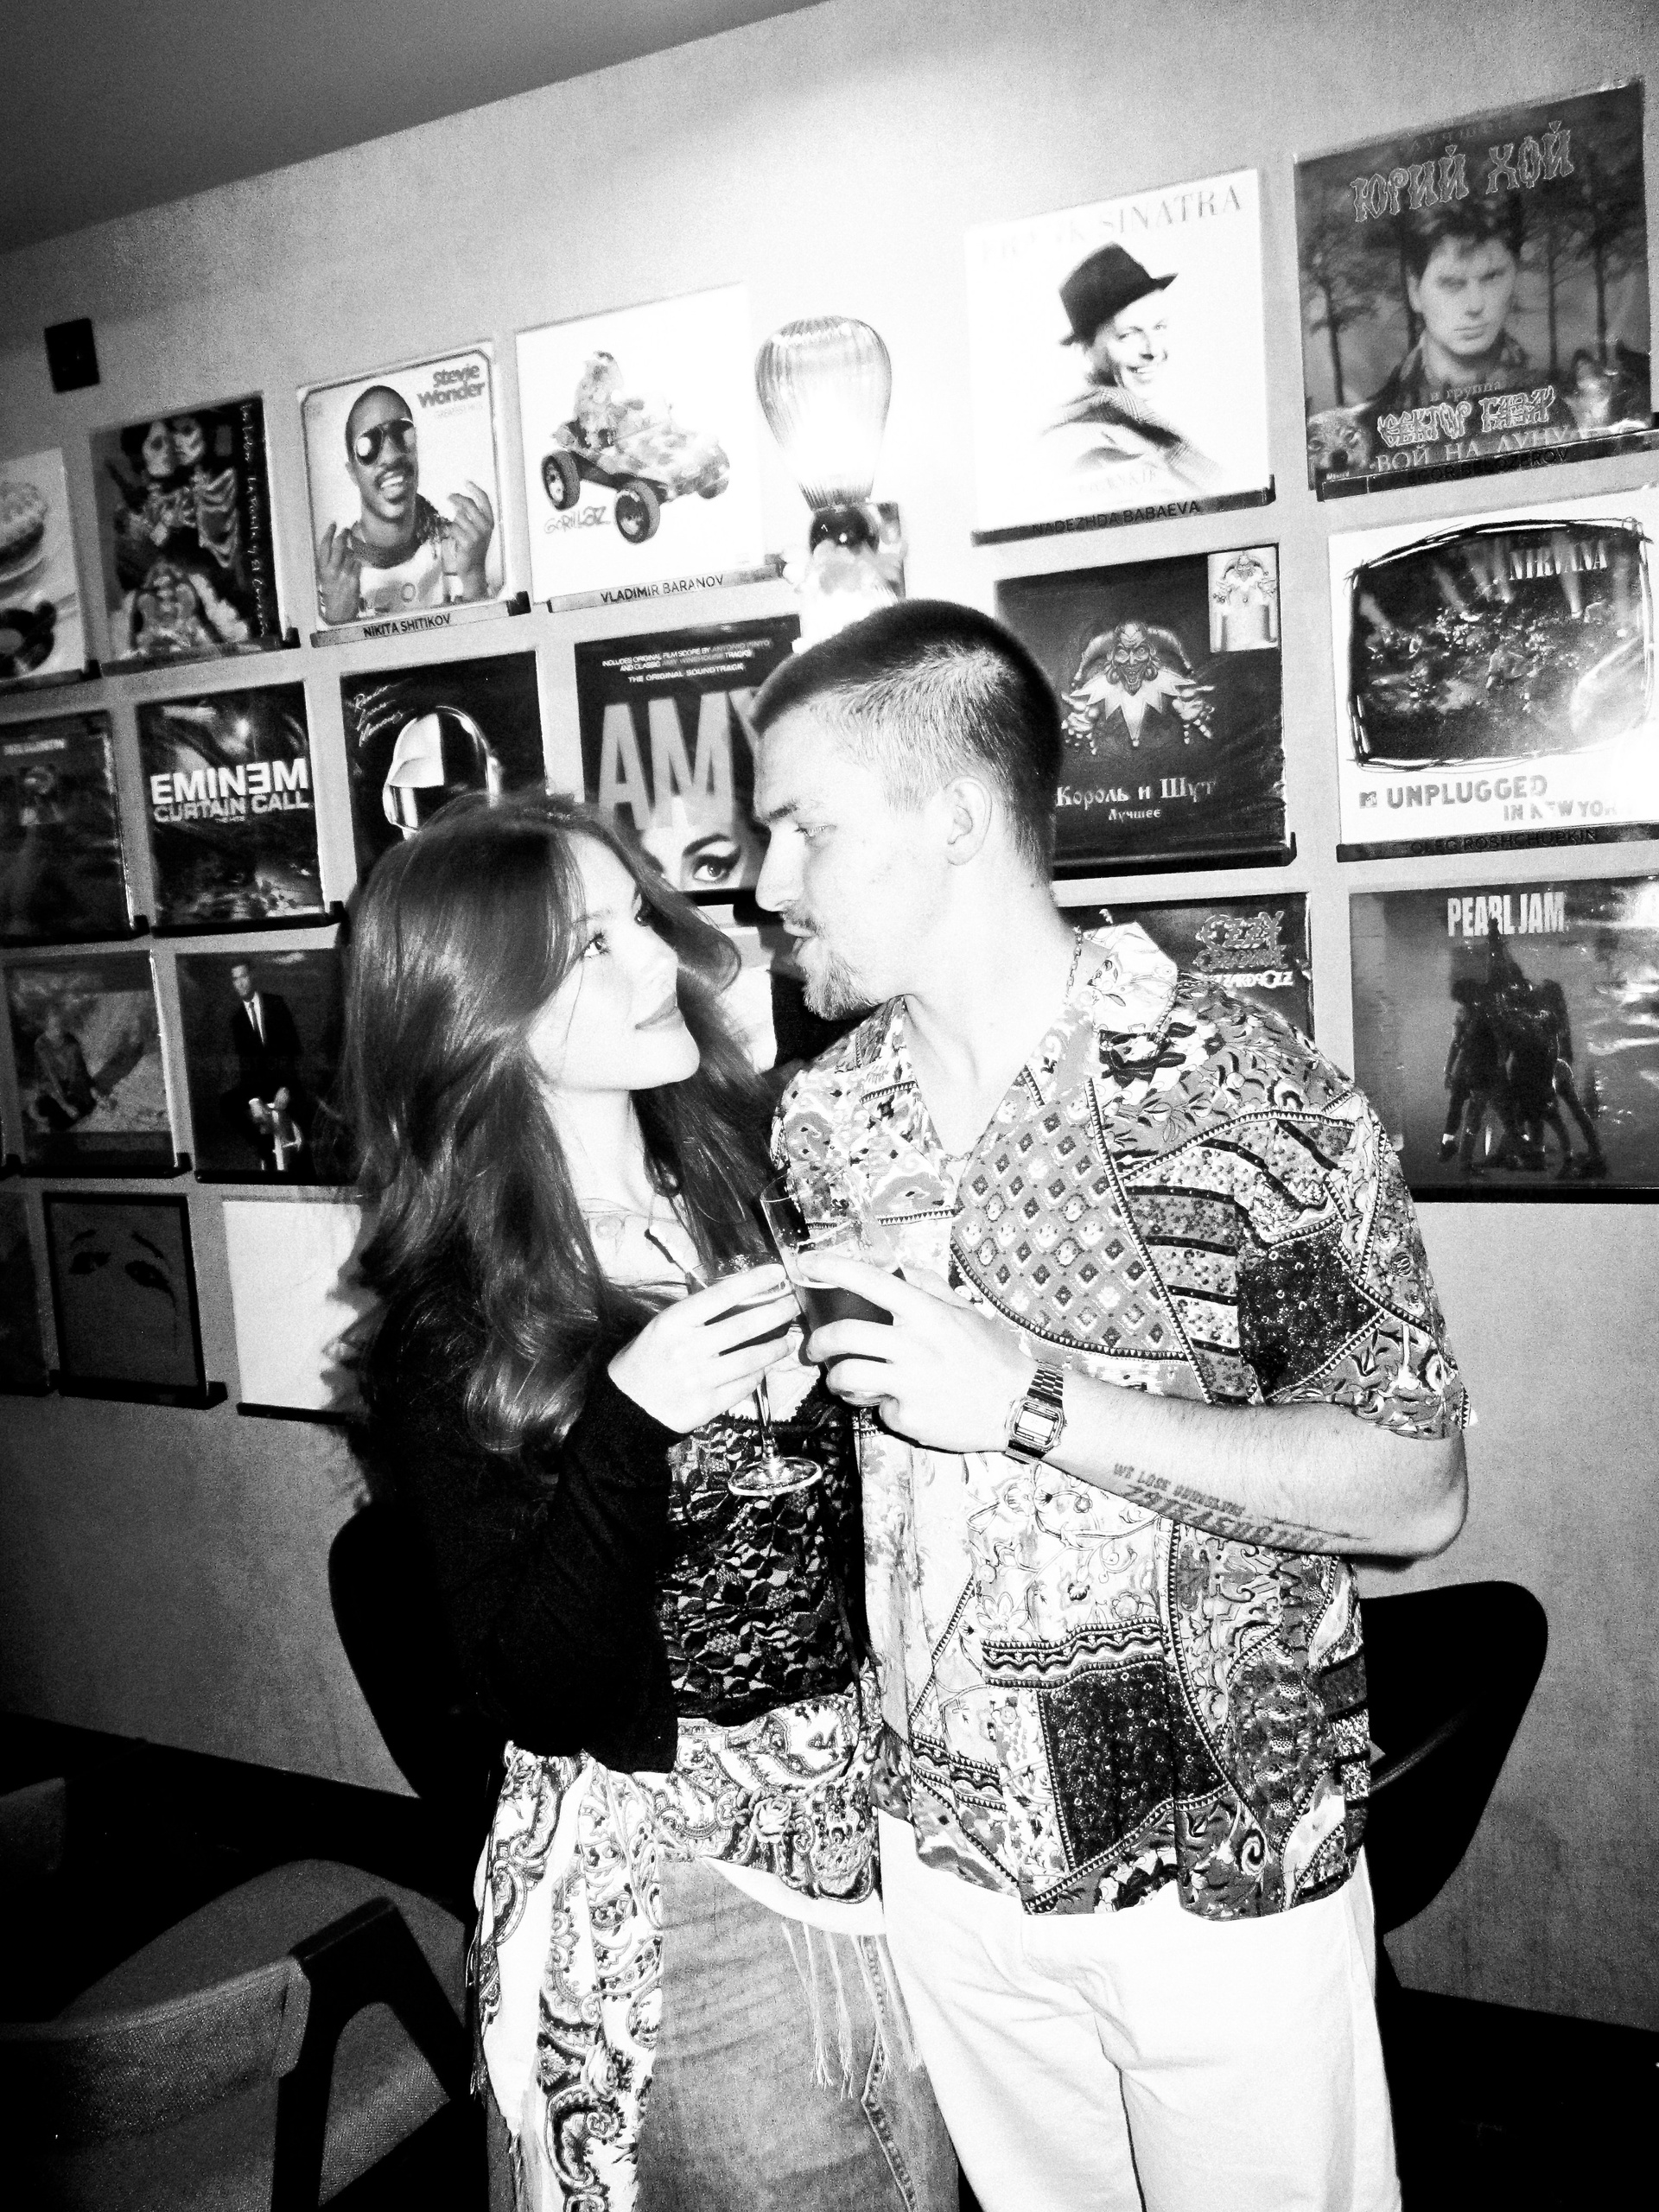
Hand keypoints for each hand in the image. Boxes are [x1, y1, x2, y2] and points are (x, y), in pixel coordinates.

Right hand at [315, 523, 361, 623]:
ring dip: (353, 549)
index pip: (324, 546)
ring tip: (354, 548)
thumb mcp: (326, 578)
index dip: (329, 533)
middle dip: (343, 535)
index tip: (333, 524)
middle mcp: (332, 570)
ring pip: (350, 554)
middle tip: (347, 530)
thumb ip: (331, 563)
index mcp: (322, 569)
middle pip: (338, 546)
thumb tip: (341, 548)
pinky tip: (359, 562)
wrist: (338, 612)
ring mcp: (343, 574)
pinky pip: (358, 564)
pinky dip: (359, 561)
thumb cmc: (332, 594)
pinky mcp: (354, 580)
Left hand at [448, 481, 494, 597]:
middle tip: (449, 496)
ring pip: (459, 517)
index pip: (485, 500)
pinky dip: (449, 532)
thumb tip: (457, 500)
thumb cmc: (473, 548)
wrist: (473, 569)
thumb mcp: (477, 530)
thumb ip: (471, 515)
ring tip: (456, 531)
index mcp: (490, 522)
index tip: (467, 482)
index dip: (475, 489)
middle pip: (469, 504)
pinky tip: (453, 538)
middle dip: (457, 498)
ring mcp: (477, 535)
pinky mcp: (467, 543)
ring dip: (454, 522)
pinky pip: (453, 529)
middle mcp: (485, 527)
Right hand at [608, 1264, 798, 1434]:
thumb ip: (695, 1313)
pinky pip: (745, 1386)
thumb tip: (738, 1295)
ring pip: (752, 1359)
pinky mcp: (709, 1405)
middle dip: (776, 1311)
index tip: (776, 1272)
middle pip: (744, 1326)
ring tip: (788, 1338)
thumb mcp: (661, 1327)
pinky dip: (759, 1373)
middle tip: (794, 1303)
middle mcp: (688, 1349)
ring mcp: (699, 1379)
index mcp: (673, 1323)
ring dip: (776, 1347)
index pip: (721, 1295)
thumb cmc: (645, 1359)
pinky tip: (765, 1365)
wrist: (626, 1407)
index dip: (753, 1281)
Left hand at [803, 1255, 1033, 1451]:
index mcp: (928, 1313)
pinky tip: (899, 1404)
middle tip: (813, 1347)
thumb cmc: (995, 1357)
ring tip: (841, 1381)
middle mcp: (915, 1344)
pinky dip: (880, 1406)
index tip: (807, 1263)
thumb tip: (903, 1269)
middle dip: (817, 1340)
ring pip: (847, 1374)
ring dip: (834, 1378)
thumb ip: (932, 1288)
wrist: (1020, 1407)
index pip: (871, 1281)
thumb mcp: (968, 1312)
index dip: (833, 1268)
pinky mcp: (909, 1417)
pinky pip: (878, 1408)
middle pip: (844, 1333)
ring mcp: (910, 1383)